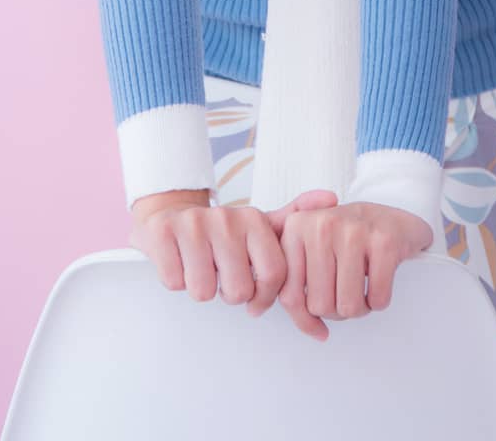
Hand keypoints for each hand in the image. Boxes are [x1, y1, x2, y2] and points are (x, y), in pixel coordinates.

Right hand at [127, 188, 339, 338]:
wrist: (168, 216)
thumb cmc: (221, 233)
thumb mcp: (260, 225)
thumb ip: (295, 216)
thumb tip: (333, 197)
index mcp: (254, 220)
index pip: (273, 278)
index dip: (263, 298)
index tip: (253, 296)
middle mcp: (226, 217)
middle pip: (238, 290)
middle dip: (228, 292)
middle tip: (220, 273)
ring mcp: (193, 224)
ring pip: (205, 291)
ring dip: (200, 287)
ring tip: (200, 266)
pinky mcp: (162, 233)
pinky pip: (175, 283)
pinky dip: (175, 280)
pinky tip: (178, 261)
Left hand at [263, 200, 433, 341]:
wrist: (390, 218)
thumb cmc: (347, 242)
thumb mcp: (311, 257)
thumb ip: (297, 290)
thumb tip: (314, 332)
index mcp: (296, 228)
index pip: (290, 296)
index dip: (306, 316)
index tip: (320, 310)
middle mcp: (322, 224)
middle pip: (320, 306)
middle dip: (337, 308)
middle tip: (346, 287)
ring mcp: (354, 231)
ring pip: (348, 307)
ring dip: (360, 307)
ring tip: (362, 283)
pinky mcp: (384, 242)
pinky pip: (377, 300)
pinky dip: (379, 300)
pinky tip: (379, 278)